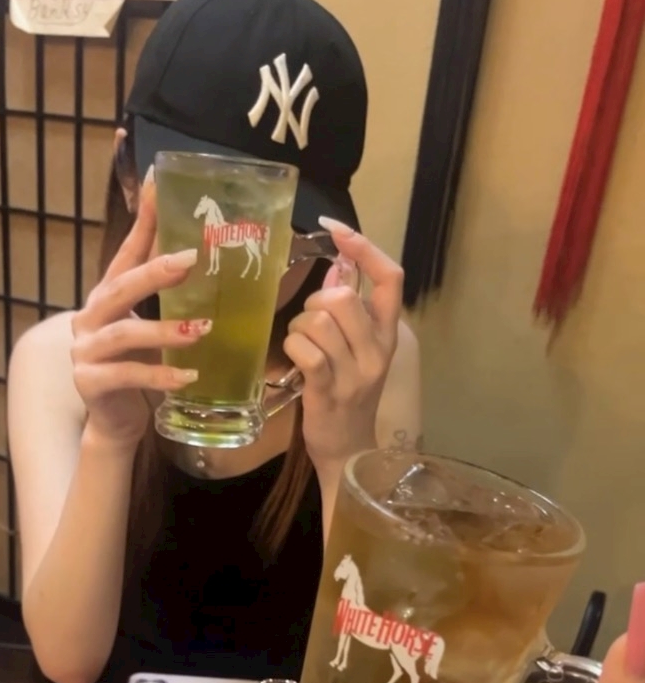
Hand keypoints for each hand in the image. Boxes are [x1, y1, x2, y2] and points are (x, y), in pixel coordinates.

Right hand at [70, 173, 208, 449]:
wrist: (116, 419)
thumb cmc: (138, 367)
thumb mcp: (151, 325)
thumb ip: (169, 297)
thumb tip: (209, 258)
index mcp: (107, 296)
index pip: (125, 251)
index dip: (143, 220)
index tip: (158, 184)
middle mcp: (90, 317)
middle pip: (120, 286)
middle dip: (155, 272)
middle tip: (191, 260)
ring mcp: (86, 350)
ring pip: (125, 333)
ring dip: (165, 330)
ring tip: (202, 330)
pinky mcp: (90, 382)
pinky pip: (128, 374)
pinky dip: (160, 374)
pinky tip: (188, 376)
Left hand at [284, 218, 402, 475]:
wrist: (349, 451)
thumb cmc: (348, 395)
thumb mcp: (357, 349)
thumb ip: (350, 309)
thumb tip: (338, 264)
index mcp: (387, 335)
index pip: (390, 279)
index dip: (365, 249)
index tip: (338, 231)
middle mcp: (377, 351)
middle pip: (343, 296)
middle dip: (315, 301)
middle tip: (310, 324)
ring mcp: (354, 373)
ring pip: (319, 321)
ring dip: (299, 328)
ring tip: (300, 346)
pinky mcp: (328, 392)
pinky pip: (306, 352)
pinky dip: (292, 348)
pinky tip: (293, 360)